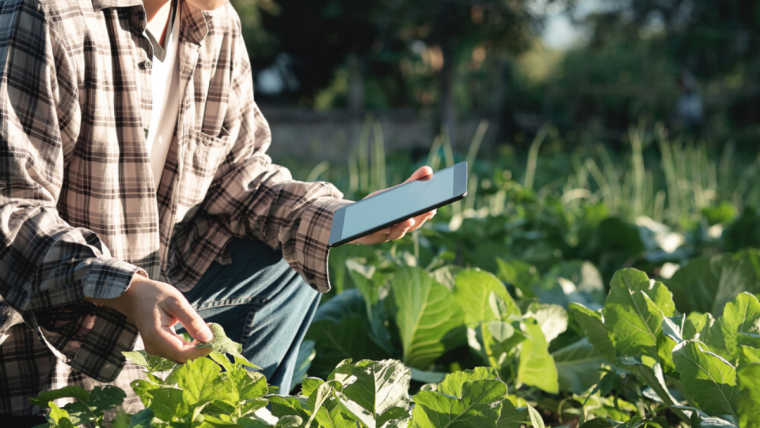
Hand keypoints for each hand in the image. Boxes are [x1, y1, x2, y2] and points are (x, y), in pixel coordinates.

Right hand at [86, 275, 212, 362]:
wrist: (134, 296)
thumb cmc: (155, 295)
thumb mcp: (176, 301)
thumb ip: (192, 320)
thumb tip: (208, 338)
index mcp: (156, 335)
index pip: (182, 353)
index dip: (201, 350)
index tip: (216, 339)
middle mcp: (153, 347)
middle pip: (183, 357)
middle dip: (201, 348)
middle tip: (213, 330)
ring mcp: (154, 349)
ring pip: (181, 356)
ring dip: (196, 347)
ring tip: (205, 329)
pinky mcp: (157, 348)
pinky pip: (177, 352)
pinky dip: (189, 346)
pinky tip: (196, 333)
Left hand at [351, 166, 436, 244]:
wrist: (356, 217)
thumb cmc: (380, 205)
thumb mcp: (395, 192)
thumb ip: (412, 182)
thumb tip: (428, 170)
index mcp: (407, 220)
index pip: (420, 218)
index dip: (428, 214)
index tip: (434, 207)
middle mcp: (398, 230)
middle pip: (412, 226)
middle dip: (420, 218)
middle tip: (428, 211)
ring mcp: (385, 235)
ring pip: (397, 233)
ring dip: (404, 226)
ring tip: (409, 219)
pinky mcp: (371, 236)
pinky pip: (377, 234)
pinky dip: (382, 231)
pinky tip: (385, 225)